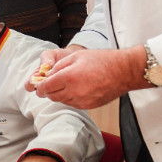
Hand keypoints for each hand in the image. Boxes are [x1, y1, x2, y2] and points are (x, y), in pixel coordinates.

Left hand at [30, 46, 145, 108]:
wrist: (123, 71)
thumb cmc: (102, 60)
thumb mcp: (76, 56)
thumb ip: (58, 66)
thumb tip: (48, 75)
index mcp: (69, 77)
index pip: (45, 87)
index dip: (39, 87)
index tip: (38, 85)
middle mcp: (74, 91)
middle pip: (52, 97)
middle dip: (48, 91)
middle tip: (50, 84)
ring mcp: (82, 101)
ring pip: (62, 101)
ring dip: (60, 94)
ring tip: (67, 83)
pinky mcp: (89, 106)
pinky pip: (73, 104)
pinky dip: (70, 98)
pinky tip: (77, 88)